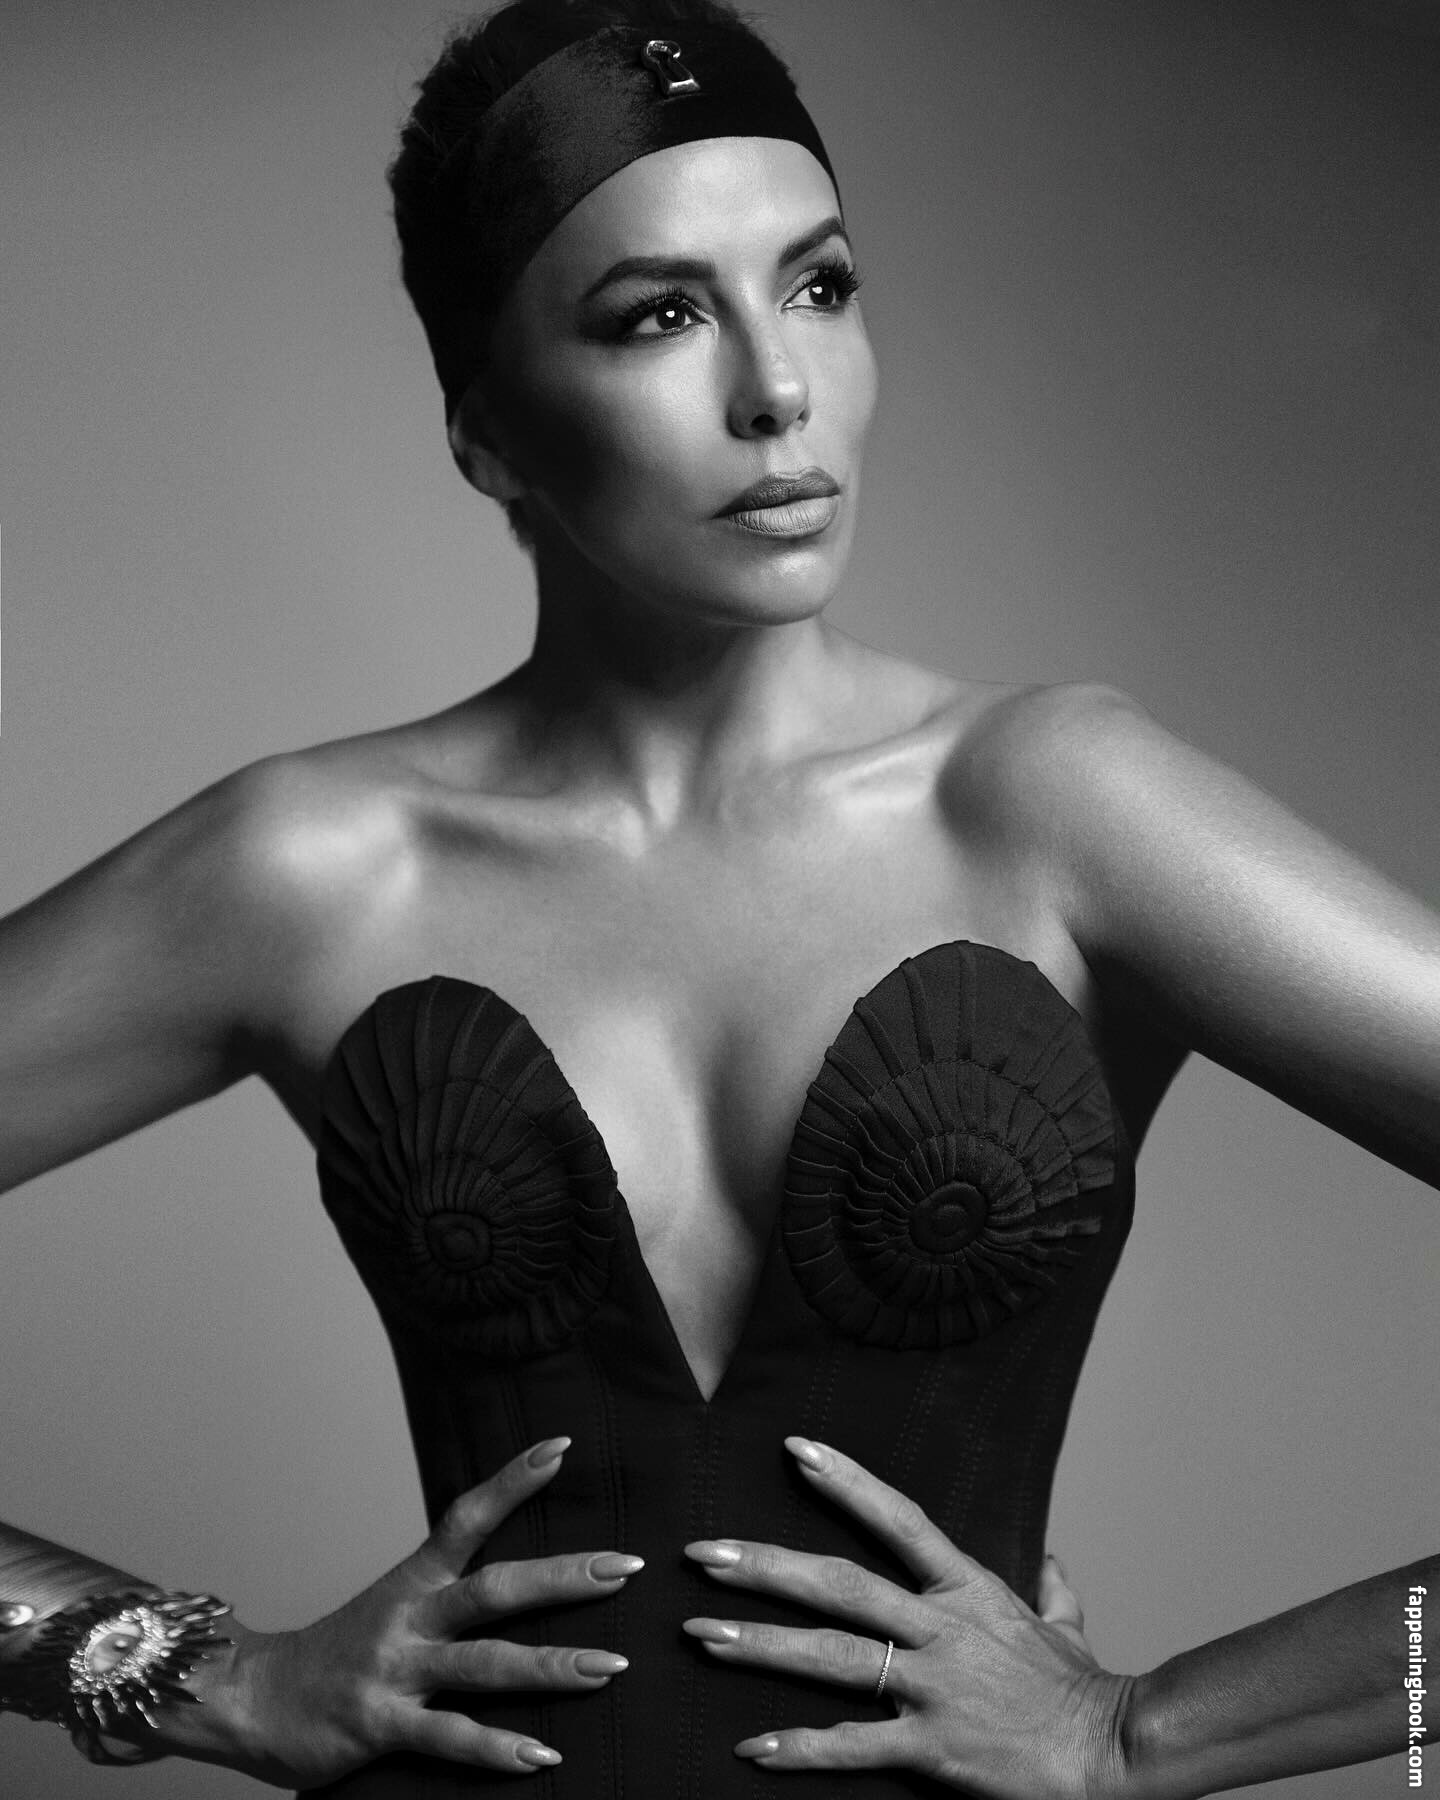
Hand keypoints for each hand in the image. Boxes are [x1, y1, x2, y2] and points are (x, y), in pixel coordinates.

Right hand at [147, 1437, 637, 1786]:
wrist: (248, 1699)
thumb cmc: (335, 1655)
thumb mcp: (390, 1607)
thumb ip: (445, 1594)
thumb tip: (516, 1580)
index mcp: (412, 1581)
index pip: (468, 1516)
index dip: (513, 1480)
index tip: (561, 1446)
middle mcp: (408, 1617)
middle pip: (496, 1590)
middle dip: (566, 1577)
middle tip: (627, 1567)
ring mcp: (395, 1671)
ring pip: (486, 1665)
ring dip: (554, 1666)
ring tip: (612, 1667)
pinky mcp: (380, 1726)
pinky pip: (450, 1737)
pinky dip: (499, 1749)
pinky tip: (543, 1757)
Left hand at [681, 1437, 1134, 1799]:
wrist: (1115, 1755)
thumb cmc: (1085, 1692)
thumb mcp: (1068, 1626)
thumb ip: (1051, 1589)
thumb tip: (1050, 1560)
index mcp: (967, 1589)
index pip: (897, 1519)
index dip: (845, 1481)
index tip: (793, 1448)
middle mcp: (942, 1628)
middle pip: (840, 1584)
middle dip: (766, 1567)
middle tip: (703, 1553)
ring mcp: (934, 1687)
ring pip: (833, 1656)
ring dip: (761, 1645)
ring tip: (702, 1635)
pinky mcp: (932, 1748)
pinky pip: (855, 1746)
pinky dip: (801, 1749)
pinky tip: (753, 1748)